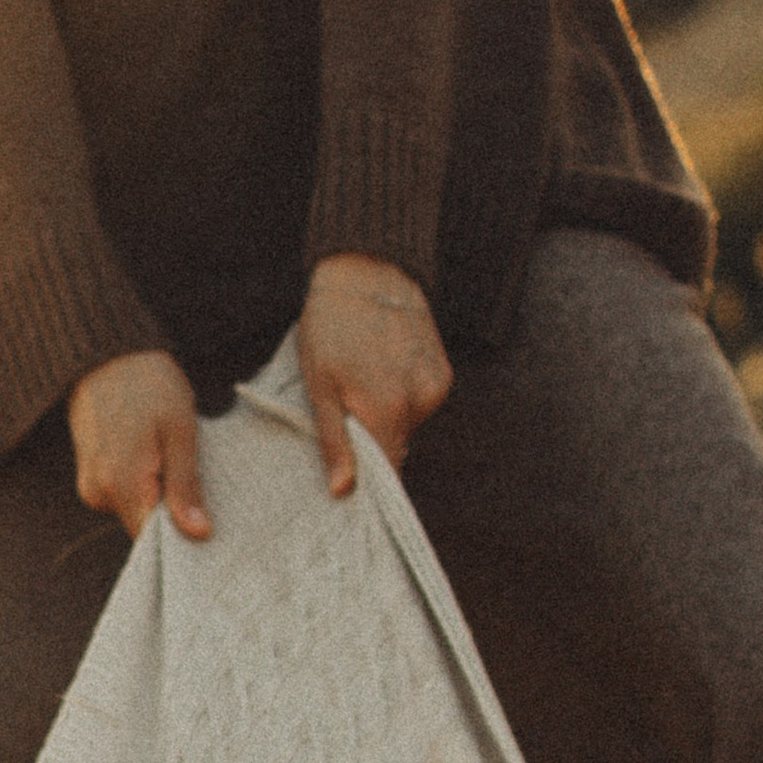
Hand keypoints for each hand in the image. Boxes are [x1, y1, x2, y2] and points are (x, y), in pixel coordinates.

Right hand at [67, 350, 211, 542]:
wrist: (107, 352)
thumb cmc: (150, 385)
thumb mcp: (180, 432)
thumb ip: (186, 487)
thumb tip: (197, 534)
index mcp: (121, 485)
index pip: (152, 540)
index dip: (181, 536)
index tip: (206, 520)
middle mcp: (98, 493)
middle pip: (143, 527)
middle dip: (171, 512)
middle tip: (194, 477)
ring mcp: (89, 484)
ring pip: (134, 510)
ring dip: (156, 495)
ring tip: (170, 456)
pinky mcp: (88, 474)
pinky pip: (122, 494)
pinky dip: (141, 483)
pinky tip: (153, 454)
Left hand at [297, 255, 452, 493]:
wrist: (368, 272)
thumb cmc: (332, 327)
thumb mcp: (319, 386)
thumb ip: (334, 441)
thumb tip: (343, 490)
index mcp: (384, 413)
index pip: (386, 472)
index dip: (368, 479)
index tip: (350, 478)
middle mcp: (418, 405)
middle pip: (396, 448)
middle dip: (372, 440)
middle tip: (347, 409)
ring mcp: (435, 388)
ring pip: (407, 424)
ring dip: (387, 415)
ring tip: (364, 380)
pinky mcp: (443, 373)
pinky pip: (420, 401)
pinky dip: (402, 395)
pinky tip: (384, 369)